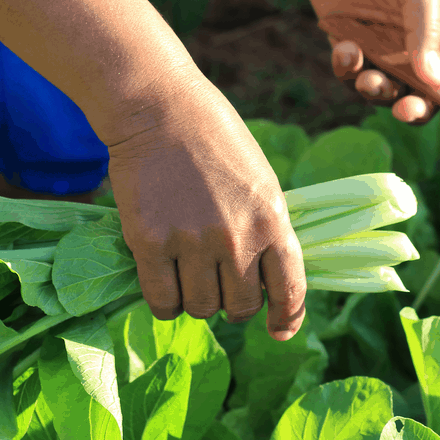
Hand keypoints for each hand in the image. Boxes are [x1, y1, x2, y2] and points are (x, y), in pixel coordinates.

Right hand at [106, 79, 306, 340]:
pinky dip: (166, 303)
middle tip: (219, 287)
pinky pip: (162, 301)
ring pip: (202, 308)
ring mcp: (192, 242)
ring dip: (197, 301)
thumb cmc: (214, 138)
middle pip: (241, 307)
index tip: (279, 330)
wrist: (160, 109)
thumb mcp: (260, 181)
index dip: (287, 317)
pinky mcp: (150, 242)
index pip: (290, 289)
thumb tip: (265, 280)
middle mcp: (237, 238)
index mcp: (272, 220)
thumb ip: (266, 228)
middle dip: (233, 305)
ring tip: (188, 277)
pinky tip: (164, 285)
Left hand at [298, 0, 439, 141]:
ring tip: (369, 80)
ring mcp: (380, 47)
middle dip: (416, 110)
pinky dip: (348, 69)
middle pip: (422, 95)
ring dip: (377, 93)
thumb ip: (425, 30)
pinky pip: (350, 73)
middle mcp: (414, 45)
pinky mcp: (348, 43)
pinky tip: (345, 50)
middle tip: (405, 110)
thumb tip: (432, 79)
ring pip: (383, 90)